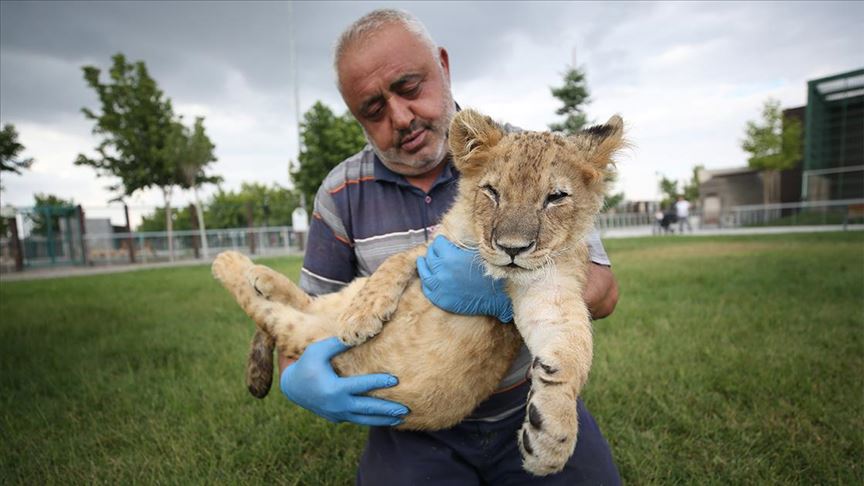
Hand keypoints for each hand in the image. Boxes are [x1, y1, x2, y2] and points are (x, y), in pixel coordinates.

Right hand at [280, 337, 408, 425]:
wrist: (292, 388)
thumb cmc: (307, 365)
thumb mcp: (317, 351)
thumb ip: (338, 344)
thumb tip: (360, 333)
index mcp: (333, 389)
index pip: (361, 386)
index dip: (379, 382)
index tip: (396, 380)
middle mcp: (337, 405)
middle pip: (367, 408)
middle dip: (387, 409)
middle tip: (406, 409)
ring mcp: (337, 414)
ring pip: (364, 419)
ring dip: (383, 420)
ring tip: (402, 419)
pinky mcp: (337, 419)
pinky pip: (358, 420)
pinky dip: (372, 420)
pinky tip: (386, 419)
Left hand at [417, 235, 512, 322]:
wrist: (498, 296)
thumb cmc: (490, 271)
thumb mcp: (477, 250)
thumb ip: (462, 243)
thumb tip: (452, 238)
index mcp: (450, 256)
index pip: (438, 243)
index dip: (442, 241)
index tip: (445, 242)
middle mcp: (441, 271)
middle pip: (430, 256)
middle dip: (434, 251)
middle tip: (437, 250)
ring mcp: (439, 287)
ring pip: (425, 272)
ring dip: (424, 265)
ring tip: (422, 260)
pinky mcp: (440, 299)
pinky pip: (427, 288)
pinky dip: (426, 281)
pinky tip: (427, 277)